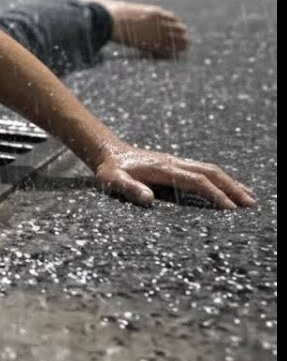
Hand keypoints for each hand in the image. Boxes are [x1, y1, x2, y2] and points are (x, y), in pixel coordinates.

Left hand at [93, 145, 255, 209]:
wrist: (108, 151)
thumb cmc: (110, 170)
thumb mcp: (113, 180)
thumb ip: (129, 189)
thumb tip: (148, 200)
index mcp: (163, 168)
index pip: (196, 181)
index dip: (214, 194)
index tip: (230, 208)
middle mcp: (174, 163)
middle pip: (211, 172)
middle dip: (232, 187)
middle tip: (251, 204)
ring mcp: (177, 162)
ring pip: (210, 170)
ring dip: (230, 182)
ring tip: (249, 197)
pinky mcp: (176, 165)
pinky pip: (203, 171)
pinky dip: (220, 179)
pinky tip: (228, 188)